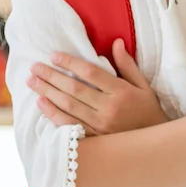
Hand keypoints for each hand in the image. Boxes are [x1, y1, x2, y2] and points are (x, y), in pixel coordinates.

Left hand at [28, 40, 167, 134]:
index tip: (54, 55)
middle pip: (74, 89)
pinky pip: (69, 124)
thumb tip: (117, 42)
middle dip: (52, 76)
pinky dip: (53, 113)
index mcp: (121, 92)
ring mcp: (100, 126)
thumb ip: (128, 65)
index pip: (90, 73)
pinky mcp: (94, 138)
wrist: (153, 144)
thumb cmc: (148, 111)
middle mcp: (109, 109)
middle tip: (35, 67)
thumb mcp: (143, 86)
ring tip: (32, 81)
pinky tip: (41, 103)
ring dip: (47, 92)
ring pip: (68, 106)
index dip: (70, 63)